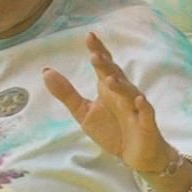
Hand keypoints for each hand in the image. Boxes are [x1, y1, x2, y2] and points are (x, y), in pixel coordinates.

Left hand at [45, 35, 171, 178]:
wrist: (136, 155)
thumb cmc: (113, 130)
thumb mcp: (84, 112)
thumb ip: (66, 93)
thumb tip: (45, 71)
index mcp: (108, 89)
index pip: (104, 66)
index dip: (98, 50)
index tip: (89, 36)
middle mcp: (123, 94)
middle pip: (116, 75)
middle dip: (107, 66)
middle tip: (95, 55)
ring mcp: (136, 108)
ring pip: (130, 93)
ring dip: (121, 86)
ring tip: (109, 79)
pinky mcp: (146, 124)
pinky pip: (146, 113)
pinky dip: (143, 106)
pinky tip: (138, 100)